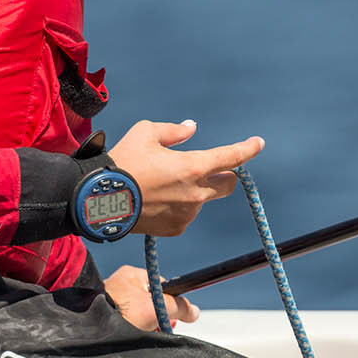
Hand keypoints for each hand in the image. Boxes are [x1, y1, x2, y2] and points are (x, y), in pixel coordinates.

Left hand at [104, 265, 197, 331]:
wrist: (93, 330)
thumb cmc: (122, 312)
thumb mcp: (158, 308)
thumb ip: (179, 307)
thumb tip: (194, 312)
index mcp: (132, 275)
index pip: (161, 285)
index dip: (170, 301)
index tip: (172, 315)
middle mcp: (120, 285)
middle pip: (150, 302)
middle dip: (157, 318)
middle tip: (158, 328)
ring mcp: (110, 301)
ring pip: (139, 315)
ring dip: (146, 326)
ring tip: (144, 334)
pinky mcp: (104, 317)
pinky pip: (126, 323)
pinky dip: (132, 331)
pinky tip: (132, 337)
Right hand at [107, 120, 263, 236]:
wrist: (100, 200)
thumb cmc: (123, 161)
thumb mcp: (145, 133)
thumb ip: (173, 131)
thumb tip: (191, 129)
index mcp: (194, 166)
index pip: (231, 157)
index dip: (247, 149)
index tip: (258, 143)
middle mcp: (197, 193)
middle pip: (227, 184)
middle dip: (223, 175)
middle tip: (203, 169)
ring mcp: (188, 213)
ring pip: (201, 199)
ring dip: (192, 191)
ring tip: (159, 186)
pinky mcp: (177, 228)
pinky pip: (185, 214)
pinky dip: (177, 207)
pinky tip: (154, 201)